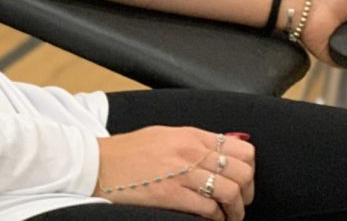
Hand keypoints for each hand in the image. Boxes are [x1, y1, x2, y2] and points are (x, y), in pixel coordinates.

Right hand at [94, 126, 254, 219]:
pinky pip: (209, 209)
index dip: (249, 168)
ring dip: (235, 210)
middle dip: (247, 192)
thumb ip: (195, 141)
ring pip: (230, 192)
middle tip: (241, 202)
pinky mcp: (171, 194)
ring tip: (228, 216)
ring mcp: (181, 173)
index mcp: (190, 135)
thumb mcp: (164, 135)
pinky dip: (216, 218)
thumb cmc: (128, 151)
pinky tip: (211, 220)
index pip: (240, 148)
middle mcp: (190, 151)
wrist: (98, 164)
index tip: (244, 180)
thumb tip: (225, 149)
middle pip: (242, 172)